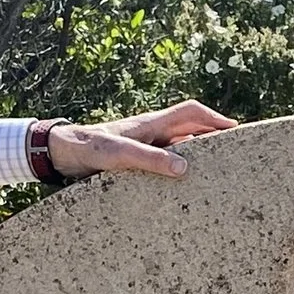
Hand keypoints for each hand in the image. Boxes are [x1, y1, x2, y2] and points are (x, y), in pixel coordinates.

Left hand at [44, 99, 234, 181]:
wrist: (58, 152)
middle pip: (189, 127)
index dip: (214, 119)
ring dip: (196, 151)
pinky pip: (163, 159)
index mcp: (151, 124)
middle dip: (212, 134)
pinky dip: (177, 165)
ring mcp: (142, 144)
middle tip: (232, 150)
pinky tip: (181, 181)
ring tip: (214, 168)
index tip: (235, 130)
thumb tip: (184, 169)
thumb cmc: (87, 148)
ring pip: (178, 143)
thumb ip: (150, 159)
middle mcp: (150, 132)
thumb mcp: (118, 155)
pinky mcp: (133, 158)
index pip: (191, 112)